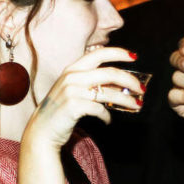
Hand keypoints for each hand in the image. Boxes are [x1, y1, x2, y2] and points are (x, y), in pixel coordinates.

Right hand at [24, 47, 143, 149]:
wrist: (42, 130)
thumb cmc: (61, 110)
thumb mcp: (74, 90)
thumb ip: (93, 83)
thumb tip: (121, 83)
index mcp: (73, 68)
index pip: (100, 54)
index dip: (119, 53)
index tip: (134, 56)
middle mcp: (72, 76)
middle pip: (110, 73)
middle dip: (130, 80)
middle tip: (142, 89)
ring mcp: (72, 91)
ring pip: (109, 93)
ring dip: (126, 100)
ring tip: (136, 106)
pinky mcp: (73, 106)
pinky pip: (100, 109)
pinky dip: (107, 116)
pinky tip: (108, 120)